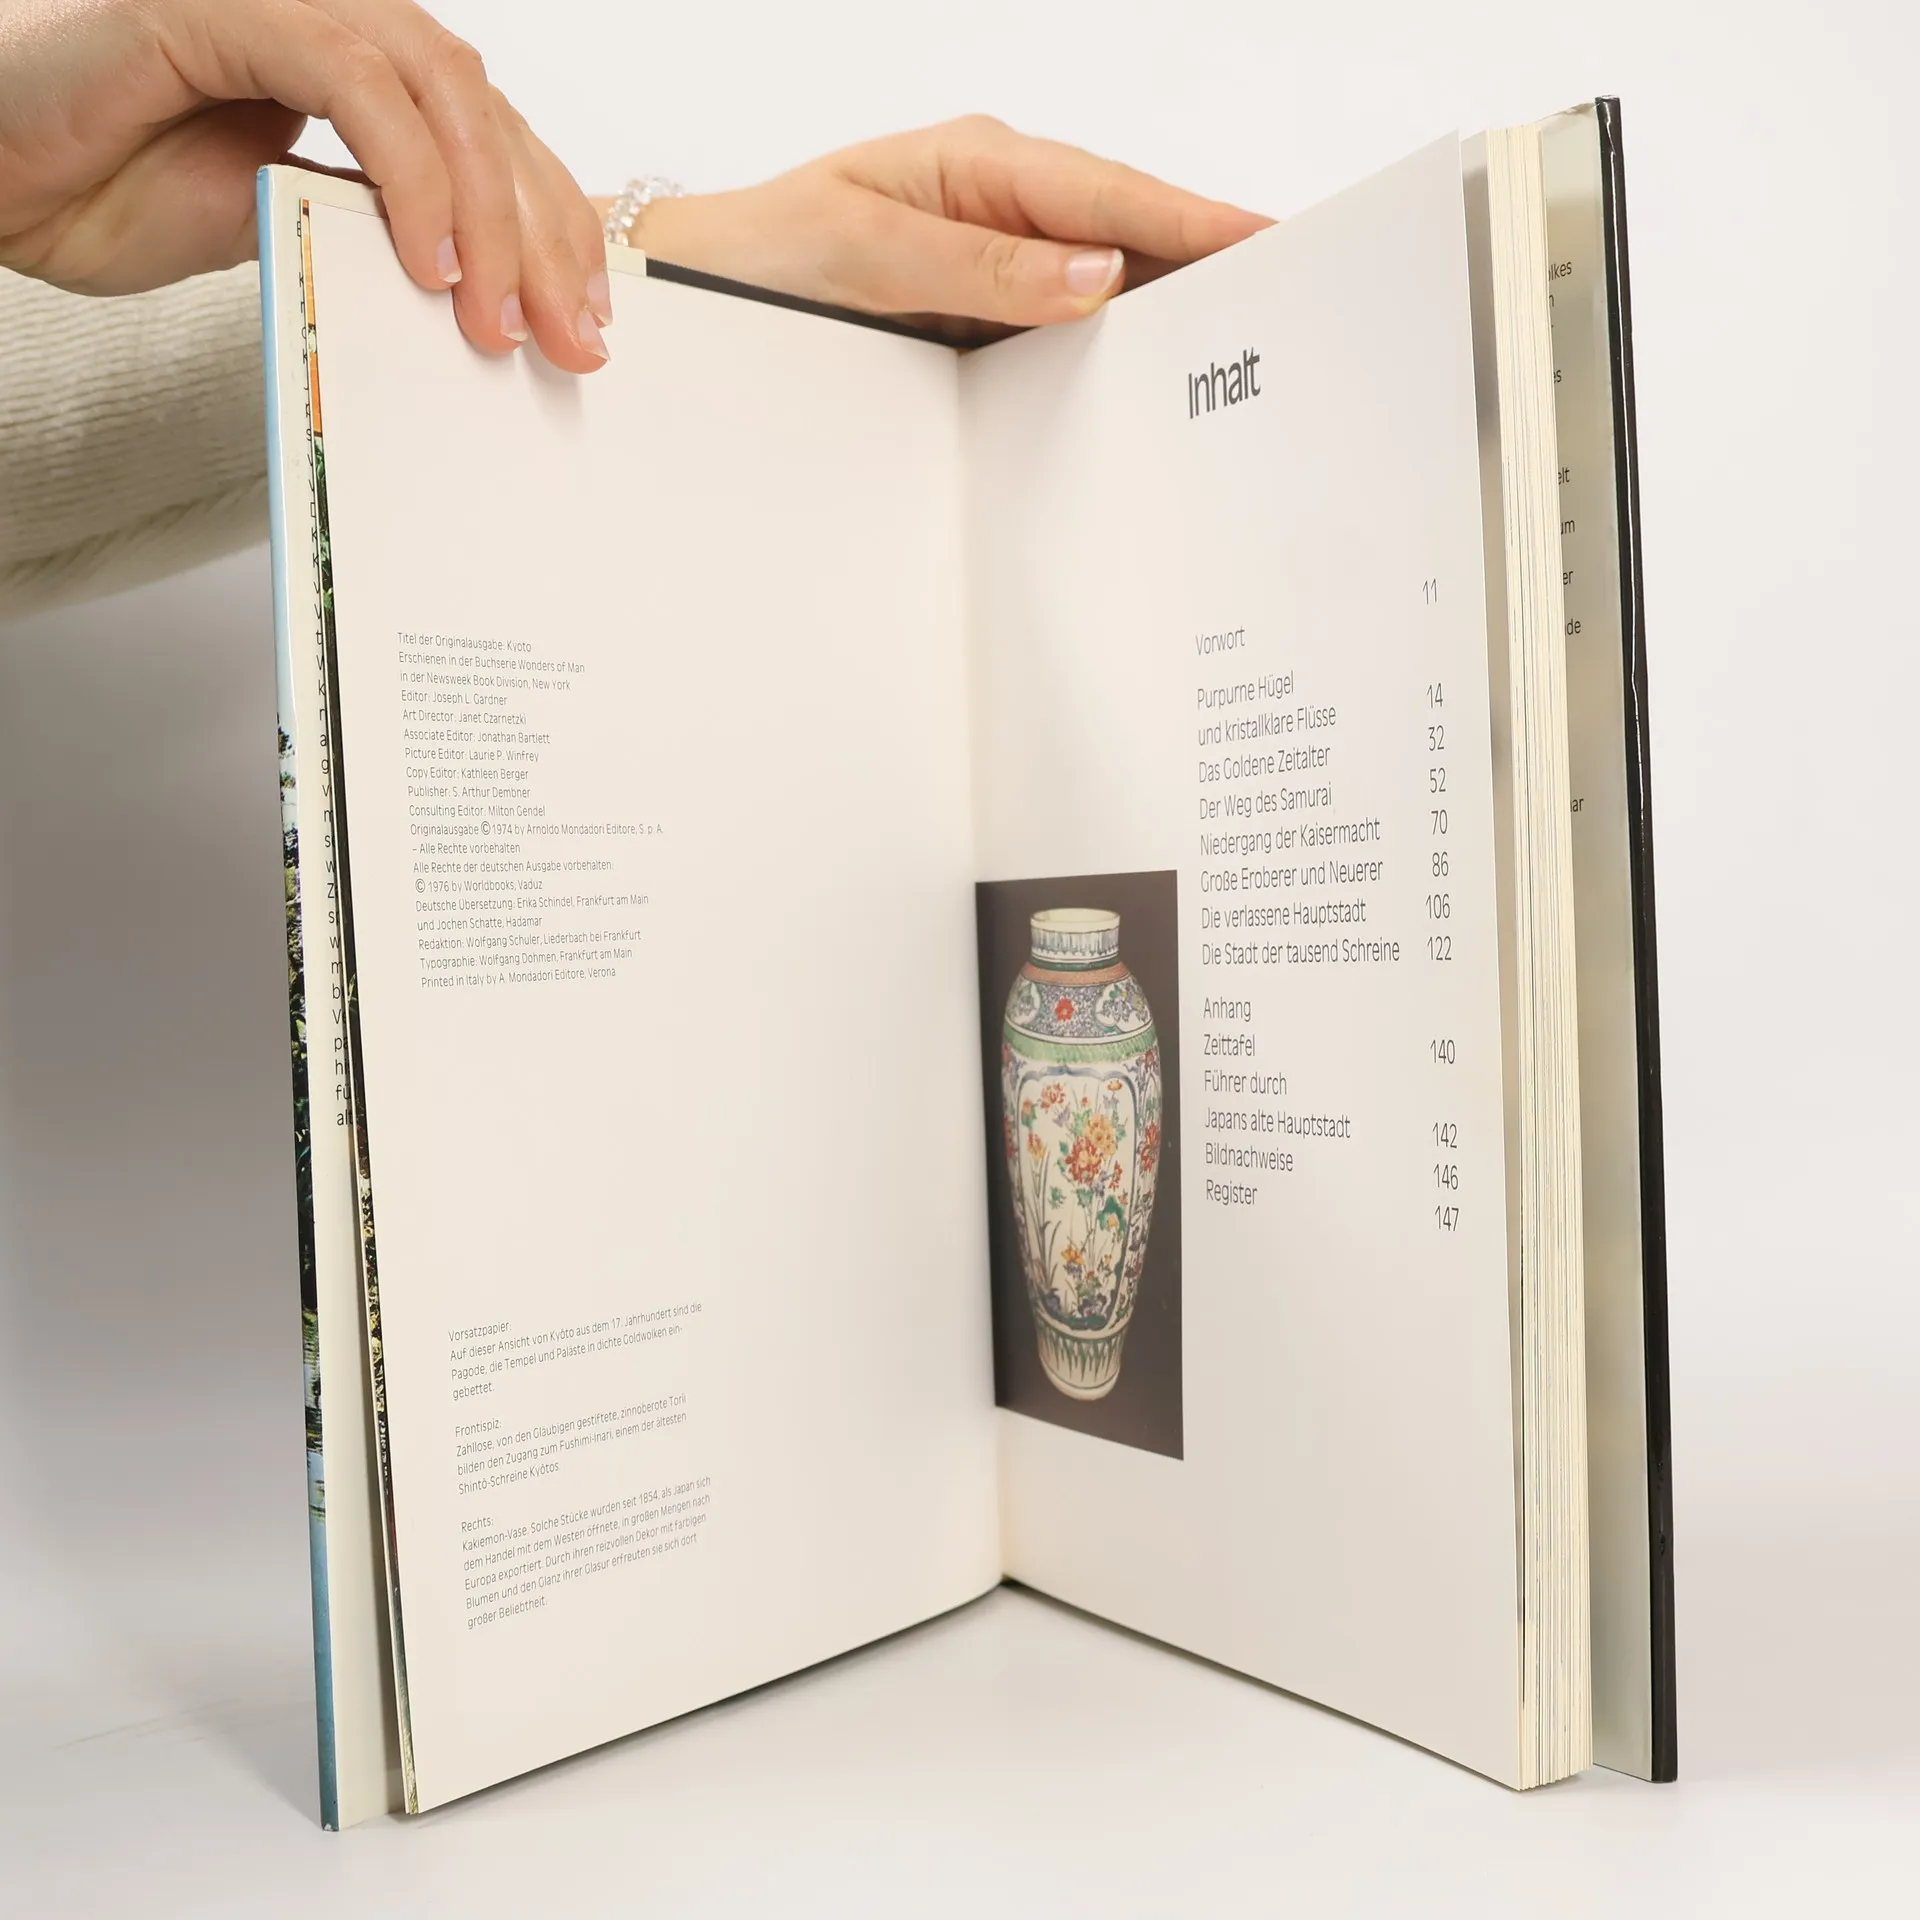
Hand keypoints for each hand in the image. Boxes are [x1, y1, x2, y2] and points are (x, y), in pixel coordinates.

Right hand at [0, 0, 610, 369]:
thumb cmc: (110, 196)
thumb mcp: (288, 240)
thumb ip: (380, 243)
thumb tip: (482, 304)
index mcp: (364, 78)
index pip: (495, 144)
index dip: (555, 233)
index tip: (588, 327)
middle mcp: (339, 26)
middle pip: (490, 120)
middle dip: (545, 240)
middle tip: (569, 343)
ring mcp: (288, 6)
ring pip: (444, 92)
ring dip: (488, 219)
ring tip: (498, 322)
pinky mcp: (226, 9)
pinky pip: (354, 79)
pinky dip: (409, 175)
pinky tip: (429, 265)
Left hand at [614, 117, 1269, 337]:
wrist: (701, 290)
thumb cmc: (765, 251)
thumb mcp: (866, 250)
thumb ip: (979, 265)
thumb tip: (1093, 272)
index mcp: (982, 166)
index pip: (1112, 193)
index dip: (1198, 220)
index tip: (1269, 243)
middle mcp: (1005, 207)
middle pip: (1131, 233)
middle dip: (1210, 264)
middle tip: (1290, 307)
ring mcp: (1004, 262)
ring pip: (1110, 284)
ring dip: (1171, 315)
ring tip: (1245, 353)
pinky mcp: (993, 314)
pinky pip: (1072, 329)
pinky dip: (1117, 352)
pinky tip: (1154, 383)